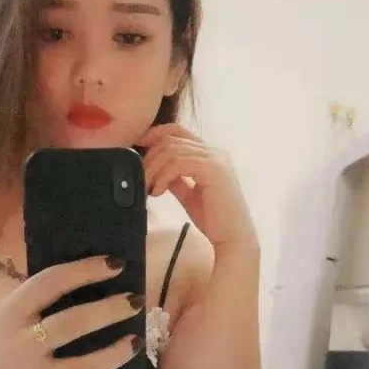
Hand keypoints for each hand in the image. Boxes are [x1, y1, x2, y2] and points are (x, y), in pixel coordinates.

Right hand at [0, 259, 141, 368]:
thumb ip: (27, 312)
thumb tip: (75, 295)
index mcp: (6, 314)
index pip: (52, 282)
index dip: (86, 270)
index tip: (113, 264)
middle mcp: (22, 344)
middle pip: (77, 322)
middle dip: (111, 309)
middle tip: (134, 300)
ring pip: (87, 365)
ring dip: (115, 352)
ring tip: (133, 341)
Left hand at [139, 124, 256, 252]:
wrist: (232, 238)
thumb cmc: (213, 220)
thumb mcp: (188, 194)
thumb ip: (175, 179)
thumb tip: (155, 169)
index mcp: (209, 154)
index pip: (177, 131)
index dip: (154, 134)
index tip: (136, 147)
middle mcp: (214, 151)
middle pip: (171, 139)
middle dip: (150, 157)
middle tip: (140, 179)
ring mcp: (215, 158)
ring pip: (172, 150)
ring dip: (153, 169)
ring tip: (148, 188)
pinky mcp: (212, 169)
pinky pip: (178, 163)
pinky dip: (163, 176)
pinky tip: (158, 192)